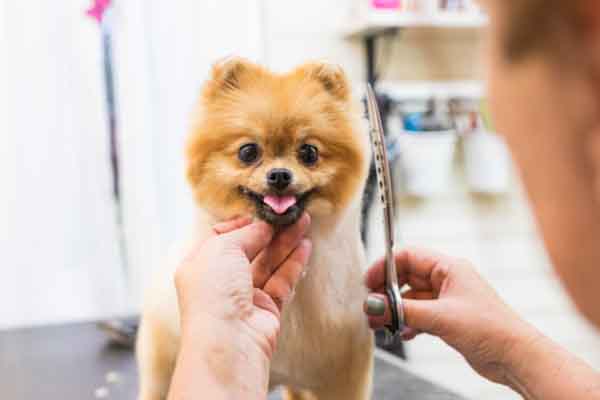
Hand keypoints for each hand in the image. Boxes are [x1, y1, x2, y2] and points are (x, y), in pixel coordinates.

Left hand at [171, 214, 310, 399]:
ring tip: (304, 222)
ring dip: (286, 242)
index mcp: (200, 265)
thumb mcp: (223, 249)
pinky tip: (305, 246)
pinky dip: (293, 263)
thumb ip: (246, 234)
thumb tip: (263, 225)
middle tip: (291, 214)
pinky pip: (281, 281)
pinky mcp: (266, 309)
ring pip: (268, 263)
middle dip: (270, 230)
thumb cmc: (214, 294)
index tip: (261, 212)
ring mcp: (244, 296)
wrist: (229, 342)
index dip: (241, 223)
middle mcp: (220, 281)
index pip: (220, 237)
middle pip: (249, 249)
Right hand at [364, 248, 536, 385]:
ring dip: (395, 309)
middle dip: (386, 292)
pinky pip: (419, 314)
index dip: (385, 267)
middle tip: (371, 307)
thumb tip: (375, 305)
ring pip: (411, 298)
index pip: (408, 257)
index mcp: (449, 268)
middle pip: (406, 277)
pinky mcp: (448, 318)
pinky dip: (408, 322)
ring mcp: (447, 299)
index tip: (368, 283)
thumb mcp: (440, 317)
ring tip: (380, 323)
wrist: (514, 356)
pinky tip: (403, 333)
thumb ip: (403, 310)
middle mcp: (447, 279)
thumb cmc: (488, 329)